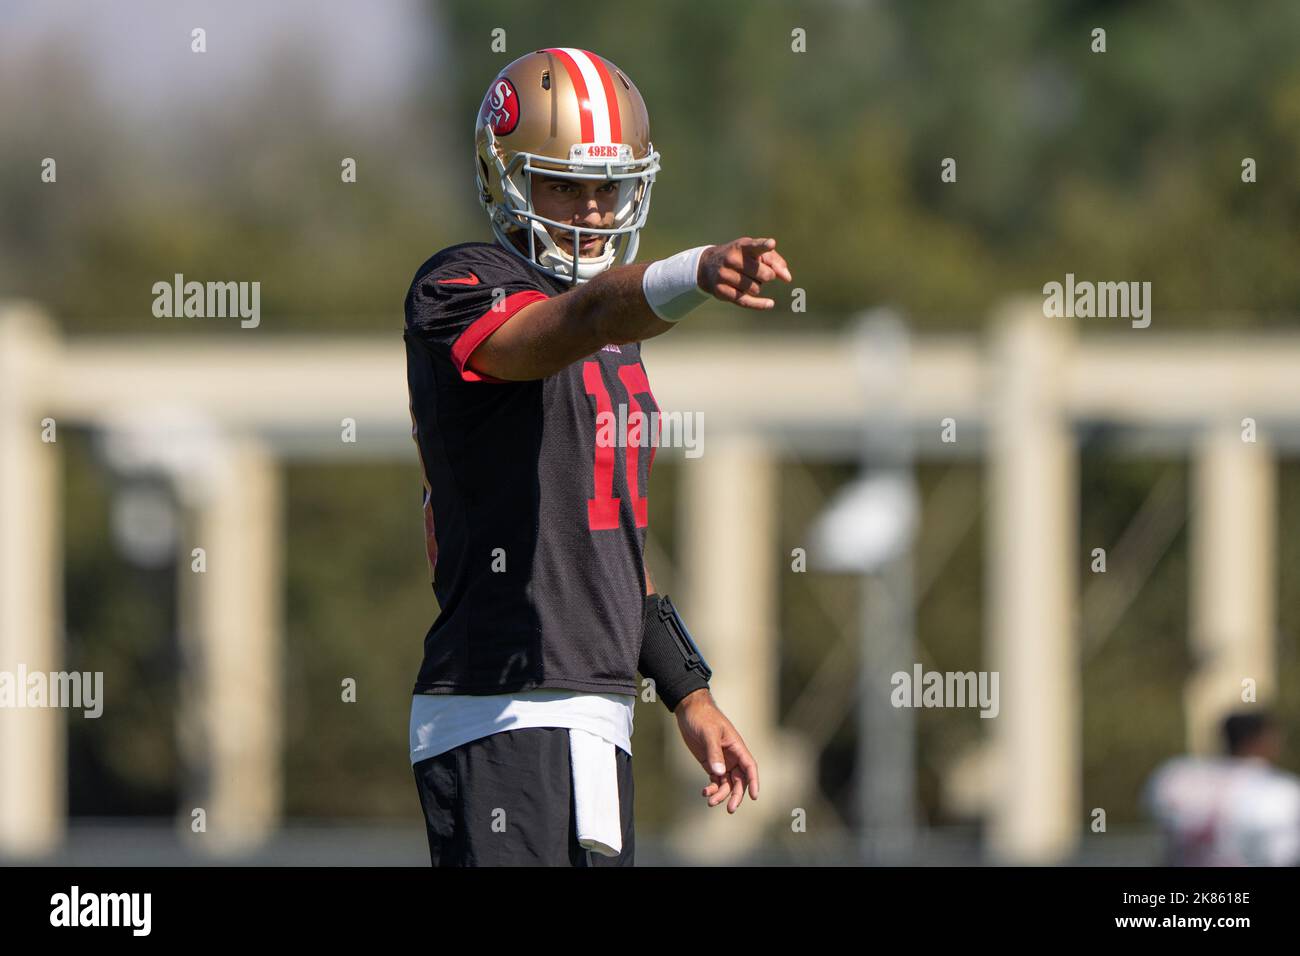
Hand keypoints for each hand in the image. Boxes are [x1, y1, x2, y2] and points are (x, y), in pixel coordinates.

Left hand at [674, 689, 759, 812]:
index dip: (754, 782)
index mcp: (737, 747)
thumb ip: (714, 752)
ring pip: (727, 783)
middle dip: (736, 795)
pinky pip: (715, 780)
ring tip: (710, 801)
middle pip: (739, 780)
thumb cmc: (702, 717)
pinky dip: (711, 789)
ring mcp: (721, 761)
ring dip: (721, 794)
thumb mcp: (709, 733)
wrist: (689, 710)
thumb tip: (720, 773)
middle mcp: (732, 756)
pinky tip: (704, 792)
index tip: (754, 796)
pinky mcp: (710, 763)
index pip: (750, 767)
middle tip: (729, 809)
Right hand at [697, 237, 792, 310]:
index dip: (764, 246)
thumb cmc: (740, 258)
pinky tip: (770, 304)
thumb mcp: (755, 253)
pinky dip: (759, 304)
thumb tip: (787, 278)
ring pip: (755, 289)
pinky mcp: (721, 290)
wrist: (708, 266)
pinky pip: (746, 301)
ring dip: (756, 287)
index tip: (771, 244)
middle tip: (760, 273)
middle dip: (767, 276)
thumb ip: (774, 261)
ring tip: (746, 279)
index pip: (756, 246)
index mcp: (742, 246)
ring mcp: (724, 275)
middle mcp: (732, 259)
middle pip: (764, 275)